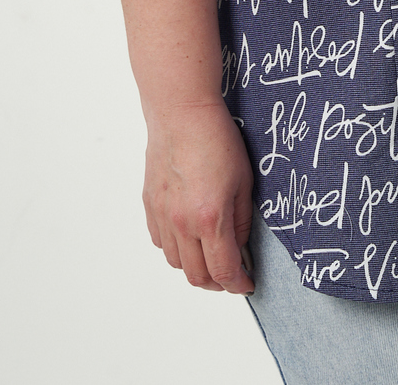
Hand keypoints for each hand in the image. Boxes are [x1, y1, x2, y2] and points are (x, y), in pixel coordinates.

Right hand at [142, 99, 254, 294]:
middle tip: (232, 276)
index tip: (247, 284)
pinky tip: (188, 236)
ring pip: (176, 263)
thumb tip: (239, 246)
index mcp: (209, 218)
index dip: (238, 284)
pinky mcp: (150, 205)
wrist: (182, 113)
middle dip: (217, 283)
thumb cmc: (217, 139)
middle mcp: (181, 223)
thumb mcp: (244, 180)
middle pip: (197, 275)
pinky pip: (160, 242)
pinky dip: (175, 248)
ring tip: (211, 256)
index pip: (223, 271)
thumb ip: (240, 220)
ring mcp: (162, 216)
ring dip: (195, 267)